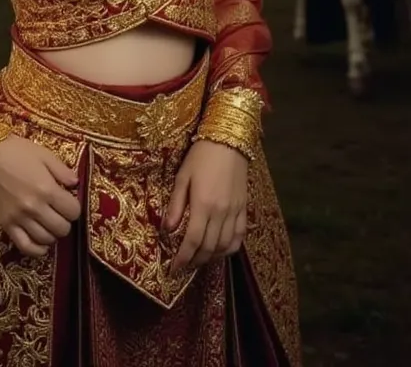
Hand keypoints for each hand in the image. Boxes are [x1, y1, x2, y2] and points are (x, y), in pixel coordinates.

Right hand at [0, 135, 80, 257]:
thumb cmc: (15, 151)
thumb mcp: (43, 154)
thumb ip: (63, 171)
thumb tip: (76, 185)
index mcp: (47, 189)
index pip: (73, 211)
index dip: (74, 207)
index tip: (68, 201)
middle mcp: (35, 208)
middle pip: (62, 228)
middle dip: (66, 221)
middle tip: (60, 212)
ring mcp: (20, 219)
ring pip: (46, 239)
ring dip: (53, 234)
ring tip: (49, 223)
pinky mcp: (6, 225)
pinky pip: (25, 246)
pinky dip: (37, 250)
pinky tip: (42, 244)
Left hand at [162, 140, 247, 275]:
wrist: (228, 140)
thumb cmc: (201, 156)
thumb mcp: (182, 177)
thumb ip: (175, 205)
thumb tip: (167, 230)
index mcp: (203, 204)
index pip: (193, 241)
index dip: (183, 258)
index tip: (173, 269)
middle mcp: (221, 212)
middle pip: (209, 248)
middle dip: (195, 261)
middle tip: (184, 266)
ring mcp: (235, 212)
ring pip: (225, 246)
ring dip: (211, 258)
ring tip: (199, 259)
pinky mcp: (244, 208)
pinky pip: (240, 236)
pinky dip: (230, 249)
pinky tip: (220, 250)